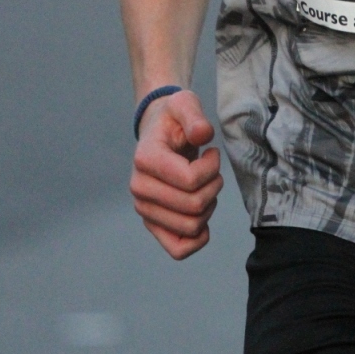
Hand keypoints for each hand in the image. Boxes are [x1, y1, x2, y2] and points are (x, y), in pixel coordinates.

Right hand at [130, 89, 222, 258]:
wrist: (160, 134)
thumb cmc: (174, 119)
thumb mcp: (184, 104)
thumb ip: (194, 115)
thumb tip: (202, 135)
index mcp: (145, 159)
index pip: (190, 180)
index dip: (212, 168)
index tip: (212, 152)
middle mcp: (139, 188)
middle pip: (194, 205)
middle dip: (214, 186)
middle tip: (212, 171)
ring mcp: (145, 209)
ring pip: (191, 227)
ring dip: (209, 207)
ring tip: (206, 186)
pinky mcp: (153, 224)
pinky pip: (179, 249)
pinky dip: (198, 238)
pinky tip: (204, 216)